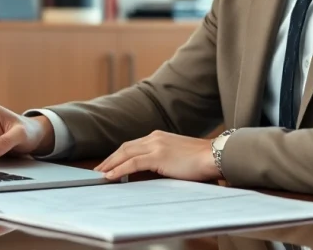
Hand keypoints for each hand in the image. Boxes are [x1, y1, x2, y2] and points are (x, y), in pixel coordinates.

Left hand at [93, 130, 219, 181]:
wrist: (214, 155)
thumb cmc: (201, 159)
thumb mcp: (178, 156)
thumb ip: (164, 159)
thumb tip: (153, 170)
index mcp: (159, 136)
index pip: (133, 145)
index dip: (119, 155)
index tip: (109, 164)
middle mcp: (155, 137)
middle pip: (125, 147)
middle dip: (110, 159)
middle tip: (98, 170)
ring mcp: (156, 145)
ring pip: (125, 154)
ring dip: (110, 164)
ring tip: (99, 175)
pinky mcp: (158, 156)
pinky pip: (132, 163)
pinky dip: (118, 169)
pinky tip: (110, 176)